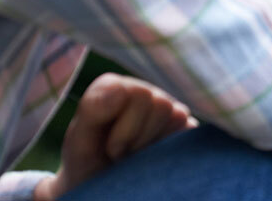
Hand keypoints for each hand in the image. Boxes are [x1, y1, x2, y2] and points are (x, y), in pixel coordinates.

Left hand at [34, 73, 197, 200]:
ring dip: (153, 145)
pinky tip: (154, 156)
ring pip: (177, 115)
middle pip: (160, 103)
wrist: (102, 184)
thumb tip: (121, 88)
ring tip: (135, 155)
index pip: (138, 93)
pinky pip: (190, 131)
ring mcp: (168, 108)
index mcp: (118, 87)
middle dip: (138, 138)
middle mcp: (145, 92)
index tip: (109, 148)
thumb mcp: (80, 140)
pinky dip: (172, 151)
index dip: (125, 129)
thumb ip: (93, 109)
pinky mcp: (186, 127)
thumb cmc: (88, 162)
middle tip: (122, 154)